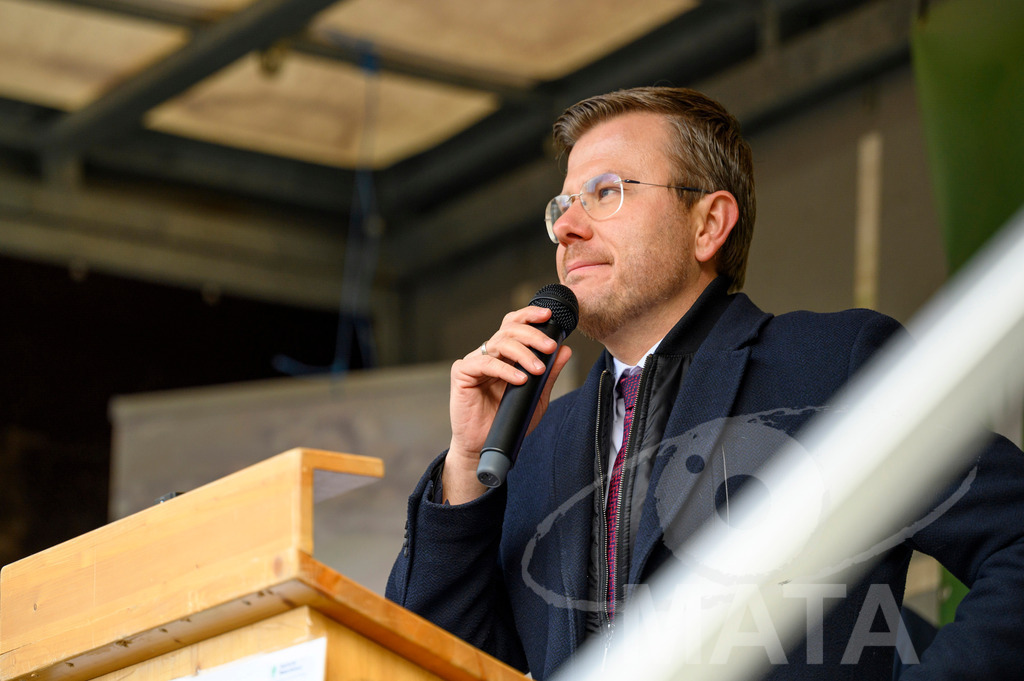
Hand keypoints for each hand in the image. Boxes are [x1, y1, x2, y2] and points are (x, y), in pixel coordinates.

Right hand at [442, 305, 572, 503]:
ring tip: (538, 369)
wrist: (484, 445)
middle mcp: (490, 353)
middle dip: (533, 335)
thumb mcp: (537, 396)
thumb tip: (565, 350)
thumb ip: (550, 373)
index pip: (516, 325)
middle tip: (549, 347)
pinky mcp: (462, 372)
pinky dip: (505, 369)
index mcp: (505, 354)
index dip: (530, 316)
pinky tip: (519, 379)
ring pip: (500, 343)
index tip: (549, 316)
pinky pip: (485, 363)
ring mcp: (475, 361)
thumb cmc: (508, 420)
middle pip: (510, 330)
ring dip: (523, 353)